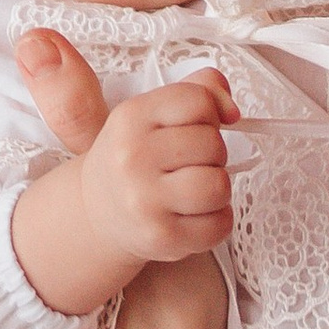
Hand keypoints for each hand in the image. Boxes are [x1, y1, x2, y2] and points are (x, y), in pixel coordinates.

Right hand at [82, 74, 236, 264]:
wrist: (96, 209)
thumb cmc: (136, 156)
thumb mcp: (153, 113)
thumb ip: (199, 91)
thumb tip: (232, 110)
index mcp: (131, 117)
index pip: (198, 100)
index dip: (208, 113)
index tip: (195, 127)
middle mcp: (132, 157)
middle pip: (213, 144)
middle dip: (213, 154)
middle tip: (190, 163)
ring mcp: (145, 201)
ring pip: (219, 186)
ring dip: (217, 188)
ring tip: (196, 188)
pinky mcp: (161, 237)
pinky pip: (220, 225)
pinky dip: (217, 219)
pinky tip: (194, 214)